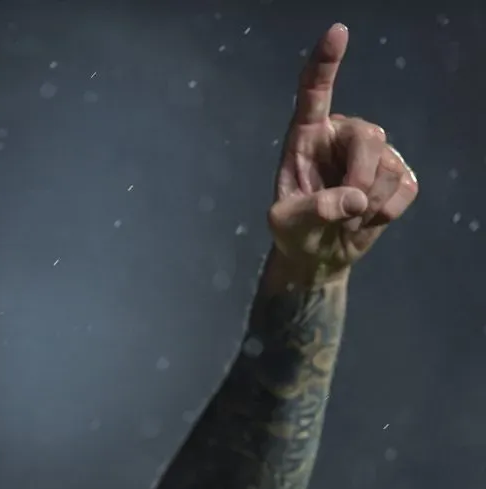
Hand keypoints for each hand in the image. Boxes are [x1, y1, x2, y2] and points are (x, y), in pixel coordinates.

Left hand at [267, 23, 418, 283]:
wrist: (317, 253)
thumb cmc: (293, 230)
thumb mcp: (286, 224)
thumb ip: (313, 210)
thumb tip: (355, 199)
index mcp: (305, 135)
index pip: (314, 92)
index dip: (326, 62)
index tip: (338, 32)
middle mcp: (341, 135)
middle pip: (369, 136)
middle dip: (359, 179)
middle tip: (342, 213)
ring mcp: (374, 152)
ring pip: (388, 168)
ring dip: (367, 206)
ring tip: (345, 217)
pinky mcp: (398, 174)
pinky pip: (405, 188)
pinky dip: (385, 213)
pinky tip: (366, 218)